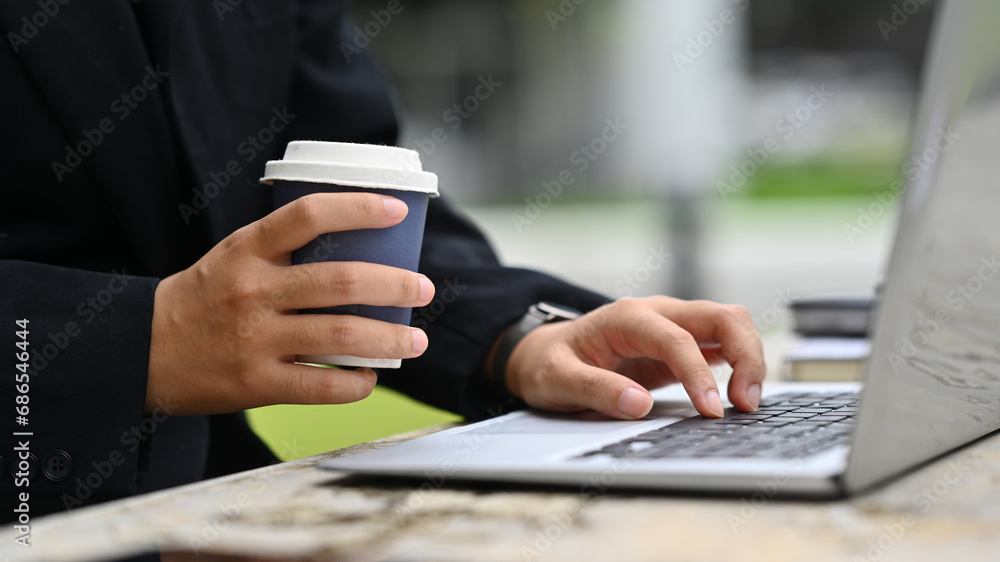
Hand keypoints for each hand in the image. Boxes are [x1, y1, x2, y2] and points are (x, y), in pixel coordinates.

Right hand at [147, 193, 434, 414]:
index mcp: (247, 250)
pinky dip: (357, 384)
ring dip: (391, 339)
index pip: (308, 215)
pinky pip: (322, 385)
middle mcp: (253, 290)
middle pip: (342, 281)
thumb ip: (283, 249)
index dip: (359, 208)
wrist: (142, 350)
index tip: (397, 210)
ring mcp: (255, 339)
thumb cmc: (203, 298)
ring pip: (342, 336)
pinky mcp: (256, 383)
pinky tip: (371, 377)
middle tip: (424, 289)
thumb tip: (359, 245)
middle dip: (396, 285)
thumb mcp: (233, 256)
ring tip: (415, 341)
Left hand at [505, 297, 764, 419]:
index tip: (711, 411)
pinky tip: (742, 395)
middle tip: (746, 404)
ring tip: (747, 404)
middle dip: (746, 356)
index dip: (699, 375)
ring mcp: (673, 326)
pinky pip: (723, 346)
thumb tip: (637, 405)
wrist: (545, 353)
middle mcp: (657, 313)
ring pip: (730, 327)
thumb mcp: (557, 380)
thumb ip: (594, 390)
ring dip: (750, 360)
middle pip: (722, 317)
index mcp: (627, 316)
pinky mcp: (681, 345)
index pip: (677, 339)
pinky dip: (741, 366)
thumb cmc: (549, 363)